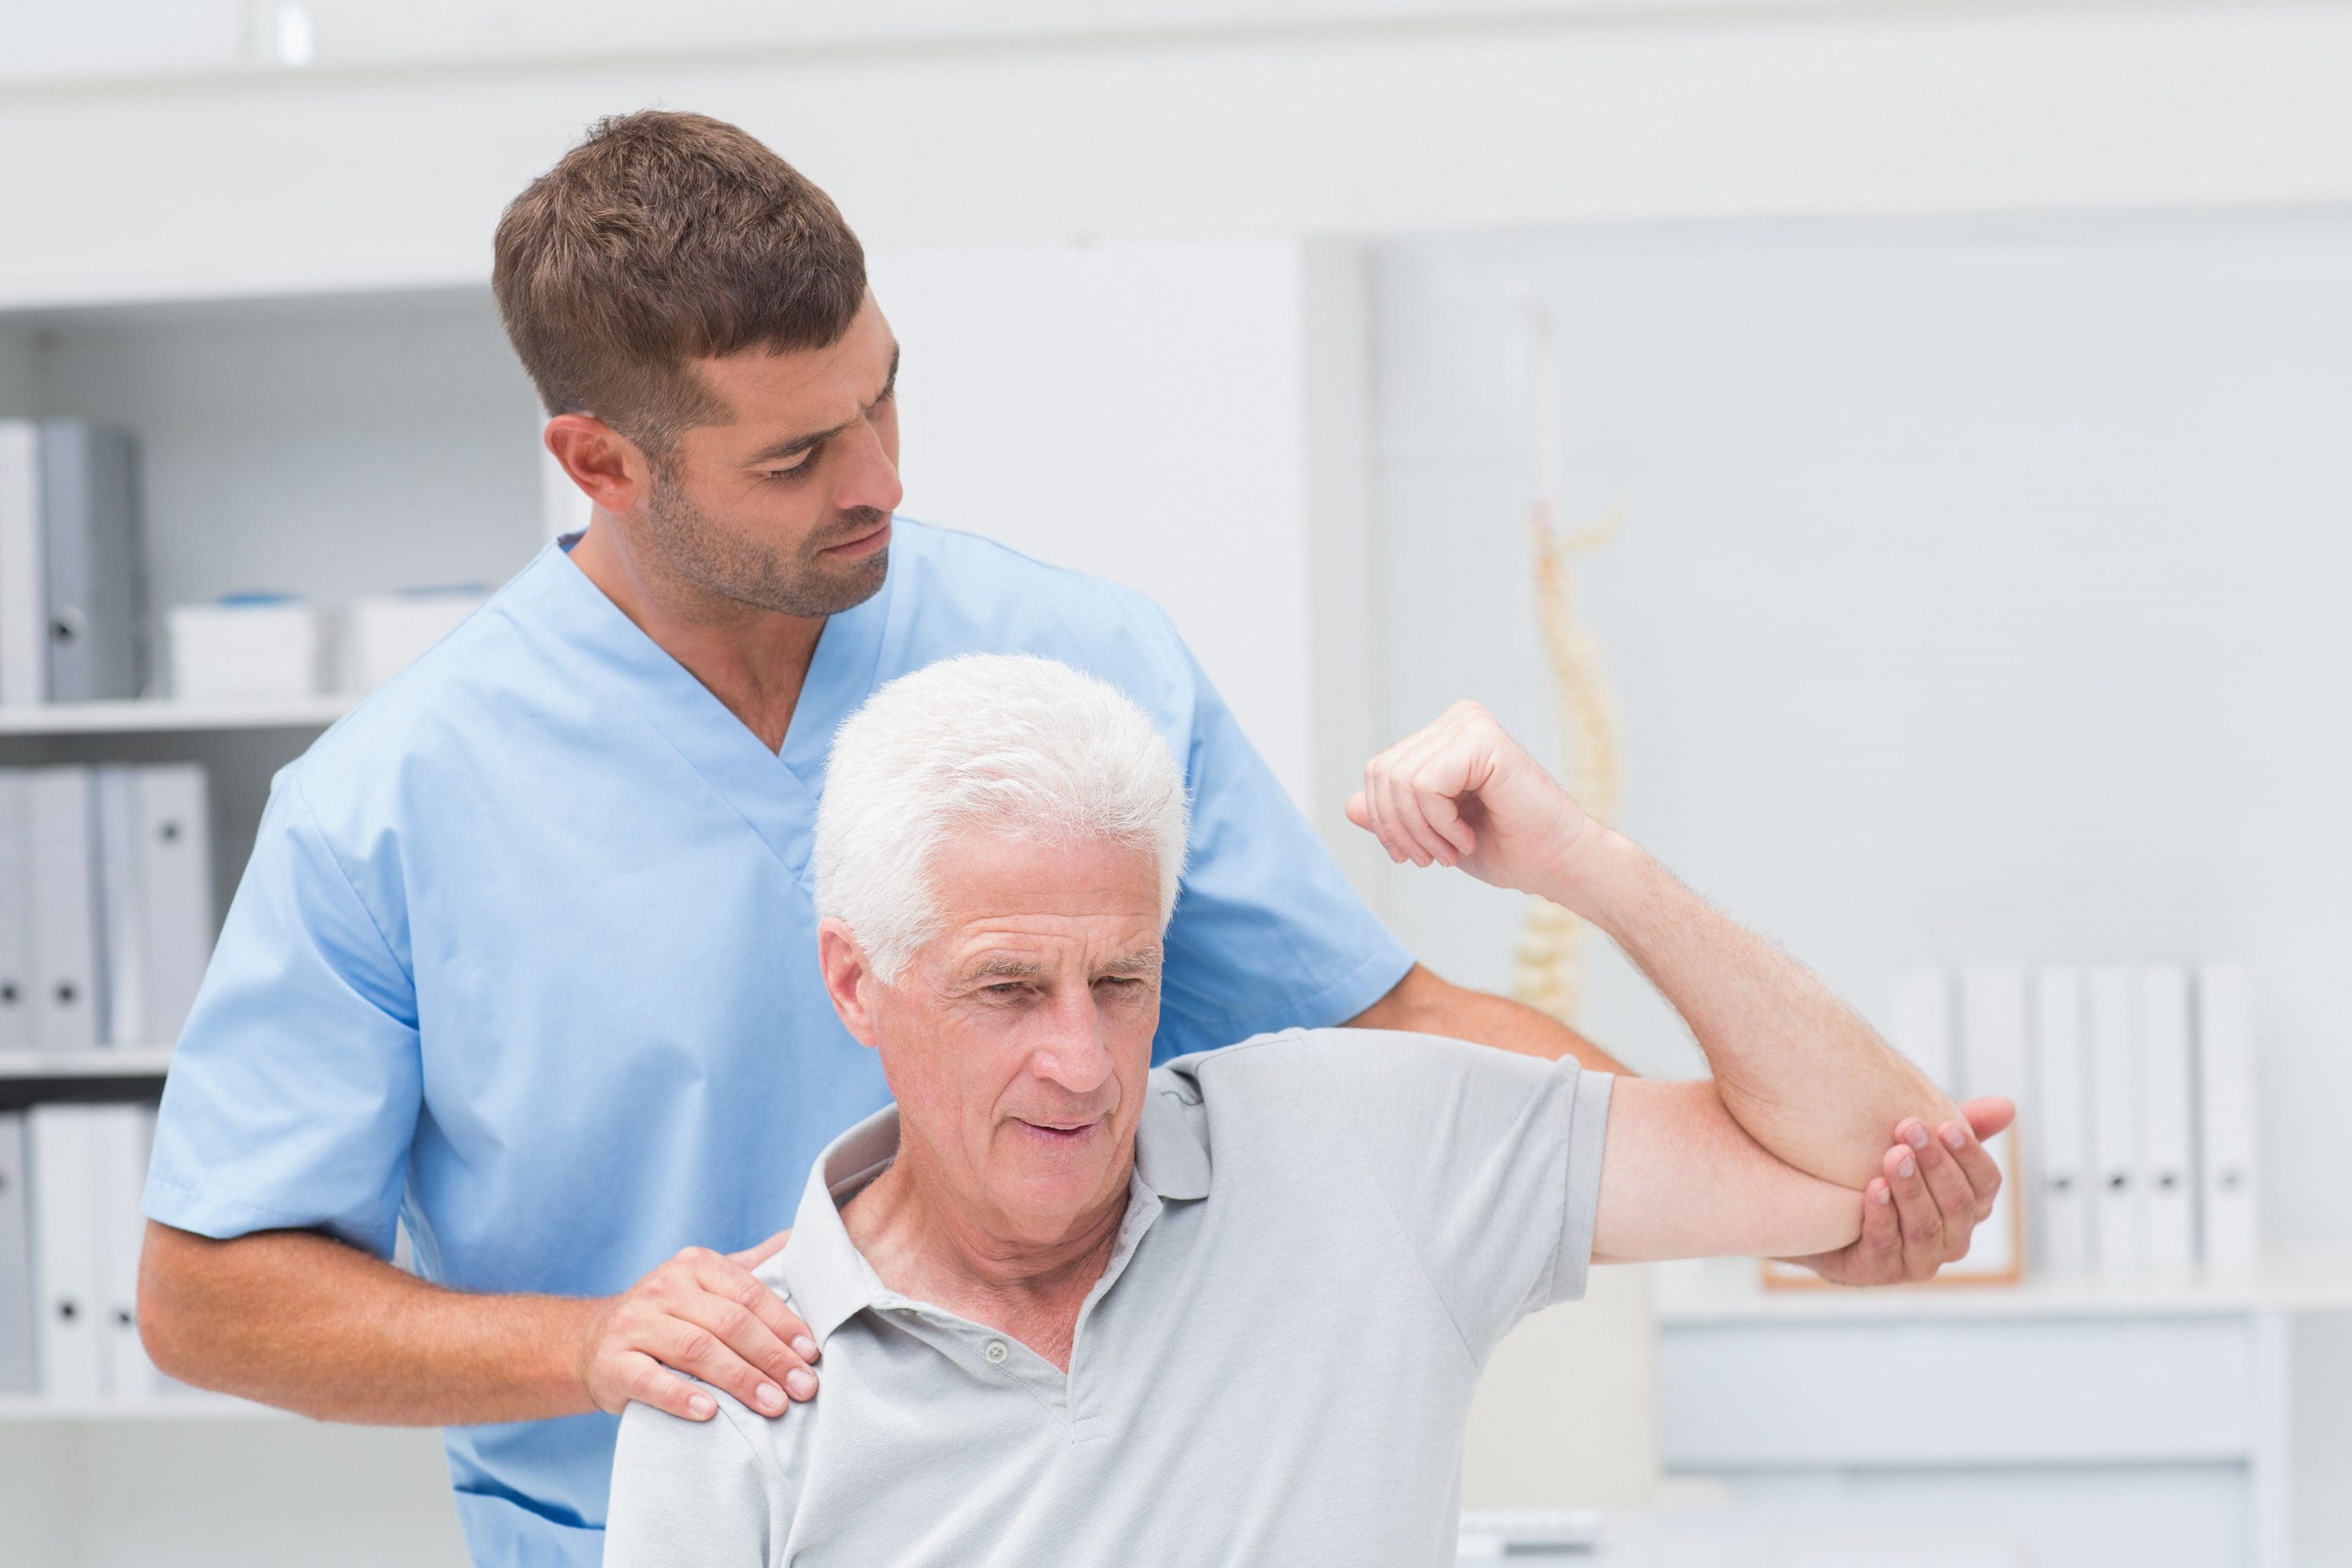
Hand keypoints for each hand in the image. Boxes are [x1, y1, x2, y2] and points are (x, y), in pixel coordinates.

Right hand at [577, 1228, 816, 1421]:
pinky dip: (682, 1395)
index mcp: (694, 1265)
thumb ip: (751, 1267)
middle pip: (729, 1322)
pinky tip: (711, 1413)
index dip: (784, 1324)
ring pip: (696, 1349)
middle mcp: (663, 1289)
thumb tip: (801, 1239)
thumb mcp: (705, 1283)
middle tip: (803, 1388)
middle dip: (772, 1357)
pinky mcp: (613, 1364)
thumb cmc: (668, 1317)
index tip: (812, 1354)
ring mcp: (634, 1325)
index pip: (749, 1293)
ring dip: (740, 1379)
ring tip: (773, 1404)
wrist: (591, 1344)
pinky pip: (650, 1380)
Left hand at [1345, 701, 1590, 895]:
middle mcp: (1458, 720)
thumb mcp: (1433, 834)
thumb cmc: (1507, 848)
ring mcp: (1470, 724)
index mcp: (1443, 736)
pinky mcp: (1483, 740)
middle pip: (1382, 773)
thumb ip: (1393, 815)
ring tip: (1454, 850)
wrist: (1558, 864)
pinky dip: (1439, 824)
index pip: (1377, 771)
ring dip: (1422, 832)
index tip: (1414, 854)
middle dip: (1399, 829)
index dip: (1384, 821)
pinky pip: (1425, 784)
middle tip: (1433, 858)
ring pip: (1400, 781)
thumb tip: (1348, 804)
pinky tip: (1467, 838)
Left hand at [1782, 1099, 2014, 1284]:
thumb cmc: (1883, 1171)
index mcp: (1969, 1208)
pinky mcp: (1879, 1271)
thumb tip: (2007, 1105)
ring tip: (1893, 1155)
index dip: (1970, 1155)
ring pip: (1925, 1227)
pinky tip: (1873, 1188)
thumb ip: (1962, 1126)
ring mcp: (1918, 1260)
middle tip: (1909, 1127)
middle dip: (1935, 1164)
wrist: (1821, 1207)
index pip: (1985, 1183)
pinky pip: (1886, 1245)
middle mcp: (1952, 1239)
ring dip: (1911, 1189)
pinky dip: (1882, 1215)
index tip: (1946, 1125)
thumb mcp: (1920, 1145)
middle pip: (1957, 1204)